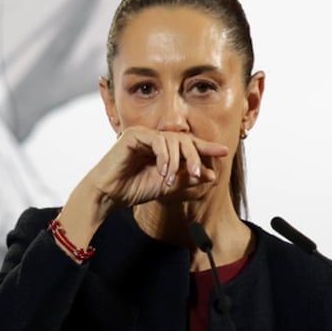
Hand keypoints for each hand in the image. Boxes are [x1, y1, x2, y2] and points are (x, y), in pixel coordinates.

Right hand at [85, 126, 228, 209]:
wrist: (108, 196)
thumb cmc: (132, 190)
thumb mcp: (167, 187)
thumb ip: (187, 180)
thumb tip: (212, 175)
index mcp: (160, 148)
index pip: (187, 145)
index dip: (206, 148)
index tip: (224, 152)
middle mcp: (152, 138)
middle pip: (183, 140)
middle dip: (194, 156)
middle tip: (199, 173)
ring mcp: (143, 134)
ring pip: (173, 141)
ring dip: (177, 162)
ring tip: (171, 180)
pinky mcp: (133, 134)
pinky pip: (158, 142)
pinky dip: (164, 158)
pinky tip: (162, 173)